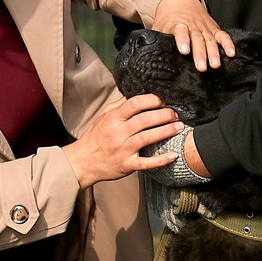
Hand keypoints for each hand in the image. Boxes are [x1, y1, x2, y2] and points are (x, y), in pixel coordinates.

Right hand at [62, 93, 182, 187]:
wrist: (82, 162)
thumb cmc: (95, 138)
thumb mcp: (103, 117)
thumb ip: (120, 107)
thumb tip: (138, 95)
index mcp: (112, 118)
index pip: (135, 104)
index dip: (152, 100)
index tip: (164, 99)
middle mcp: (118, 133)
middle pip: (145, 120)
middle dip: (164, 115)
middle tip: (176, 114)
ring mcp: (123, 150)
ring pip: (148, 138)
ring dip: (166, 131)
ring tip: (179, 127)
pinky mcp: (127, 165)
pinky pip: (146, 162)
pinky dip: (161, 160)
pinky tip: (173, 155)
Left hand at [149, 0, 234, 72]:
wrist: (178, 1)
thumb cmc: (167, 19)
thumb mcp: (158, 27)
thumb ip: (156, 39)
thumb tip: (147, 55)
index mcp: (178, 24)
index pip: (181, 32)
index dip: (183, 41)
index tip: (184, 51)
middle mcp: (192, 26)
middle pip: (197, 40)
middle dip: (200, 54)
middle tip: (202, 67)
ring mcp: (204, 27)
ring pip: (210, 40)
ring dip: (214, 53)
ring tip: (215, 65)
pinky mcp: (213, 29)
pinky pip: (222, 36)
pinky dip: (228, 44)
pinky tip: (231, 53)